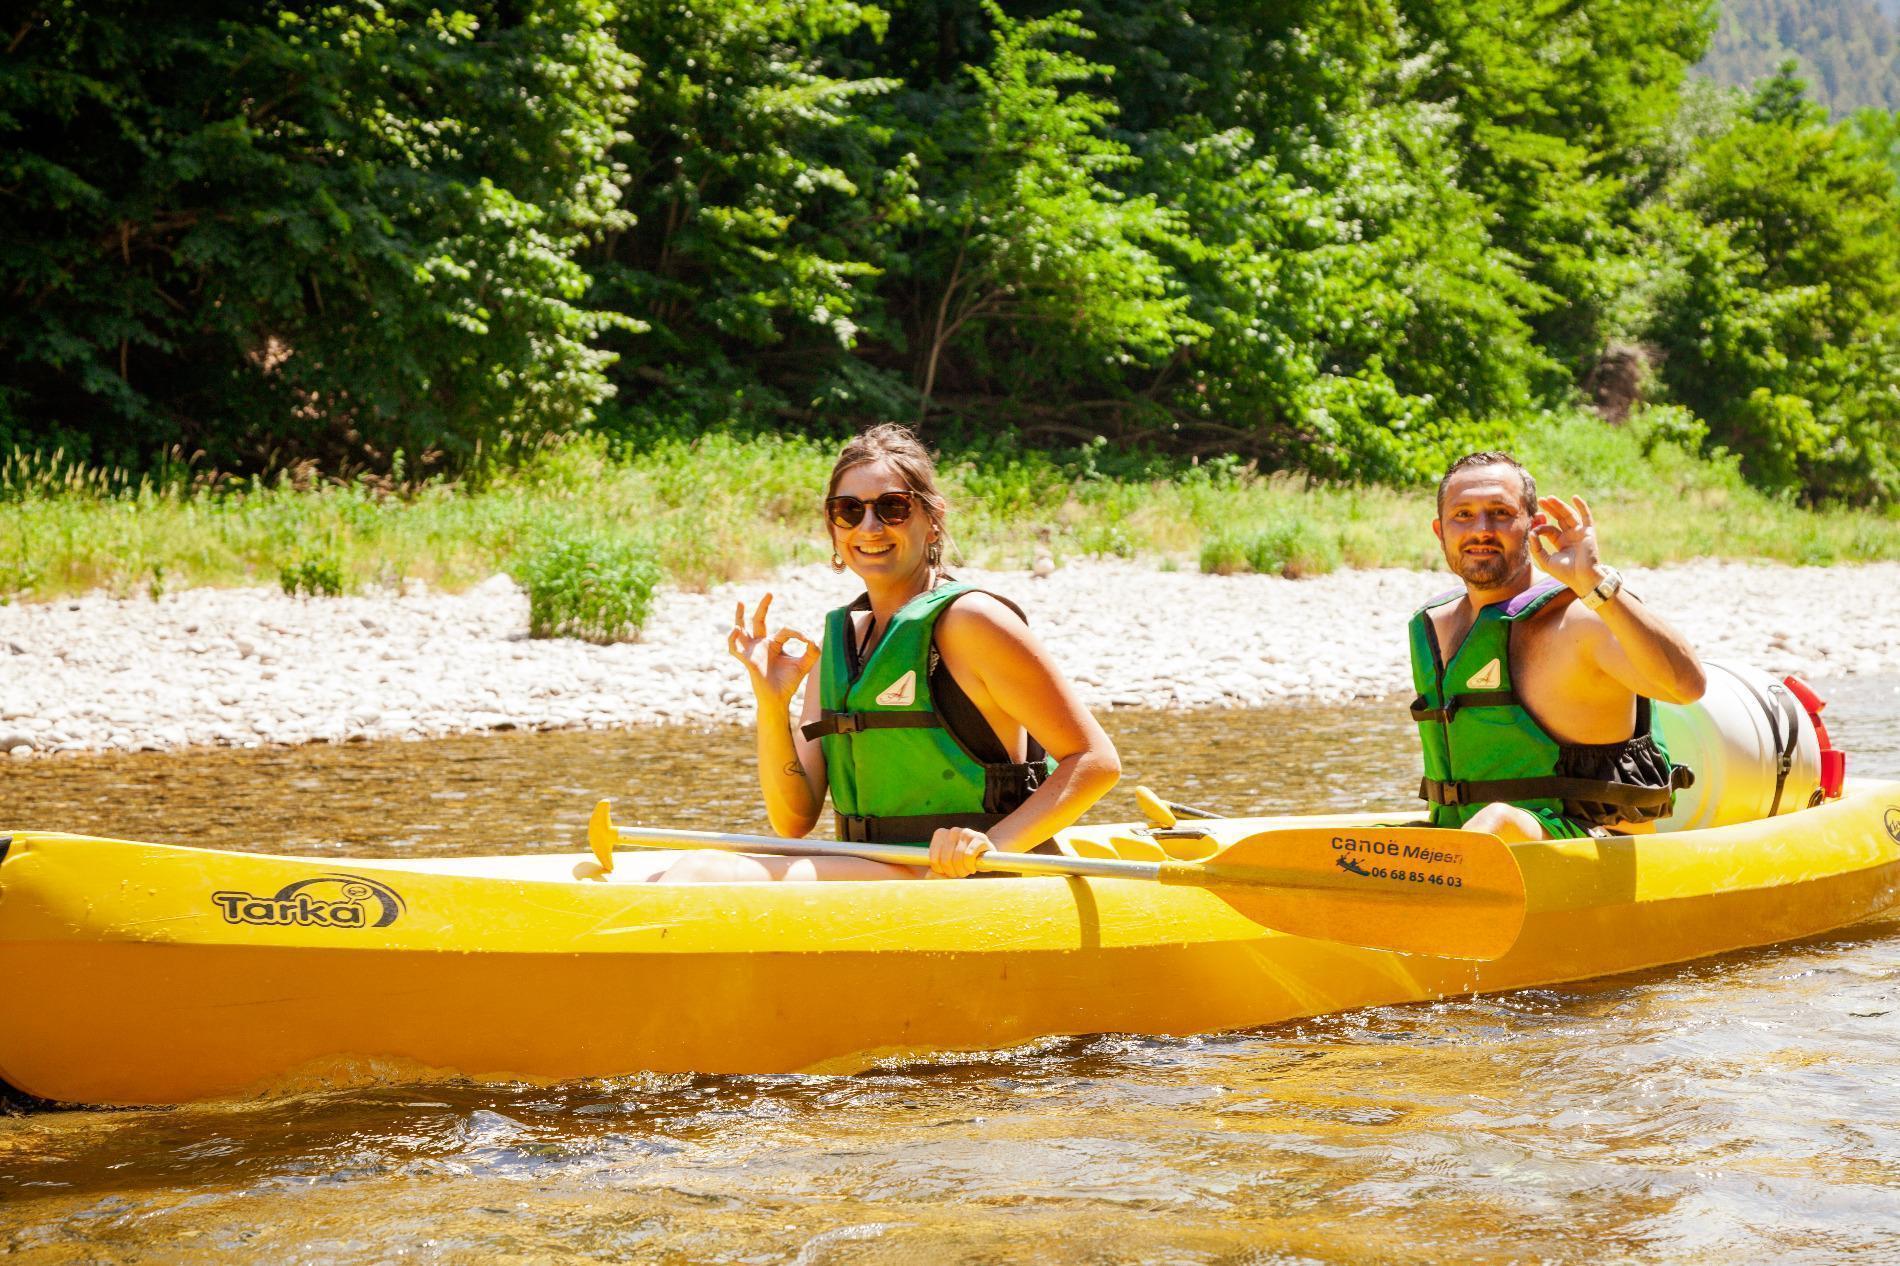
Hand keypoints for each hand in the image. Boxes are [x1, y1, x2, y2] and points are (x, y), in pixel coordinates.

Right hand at [727, 592, 818, 710]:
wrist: (779, 699)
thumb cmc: (789, 683)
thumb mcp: (804, 664)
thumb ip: (812, 651)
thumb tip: (814, 639)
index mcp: (774, 644)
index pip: (784, 630)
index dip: (797, 633)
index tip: (807, 639)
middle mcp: (761, 645)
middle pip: (759, 621)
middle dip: (763, 607)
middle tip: (770, 593)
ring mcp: (752, 651)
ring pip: (741, 630)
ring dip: (739, 617)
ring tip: (740, 602)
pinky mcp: (747, 660)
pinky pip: (734, 648)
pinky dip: (732, 639)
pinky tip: (735, 630)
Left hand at [928, 826, 994, 878]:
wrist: (985, 856)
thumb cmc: (962, 862)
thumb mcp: (946, 868)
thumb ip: (935, 873)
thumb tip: (929, 875)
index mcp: (940, 834)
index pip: (934, 859)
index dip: (940, 870)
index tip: (947, 871)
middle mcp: (953, 830)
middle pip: (945, 860)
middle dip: (952, 872)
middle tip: (959, 872)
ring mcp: (967, 832)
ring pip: (957, 859)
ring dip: (962, 871)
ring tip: (966, 870)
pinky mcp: (980, 838)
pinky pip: (969, 856)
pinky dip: (970, 866)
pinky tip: (973, 867)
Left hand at [1530, 495, 1605, 596]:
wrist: (1583, 579)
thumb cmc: (1565, 573)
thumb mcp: (1545, 560)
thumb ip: (1536, 547)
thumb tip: (1531, 532)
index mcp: (1560, 542)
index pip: (1549, 529)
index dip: (1541, 526)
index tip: (1533, 526)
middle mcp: (1570, 536)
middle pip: (1559, 518)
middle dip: (1550, 509)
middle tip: (1540, 500)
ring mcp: (1580, 533)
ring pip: (1569, 515)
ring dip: (1560, 506)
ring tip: (1550, 498)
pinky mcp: (1588, 532)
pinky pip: (1586, 516)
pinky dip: (1581, 506)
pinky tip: (1575, 497)